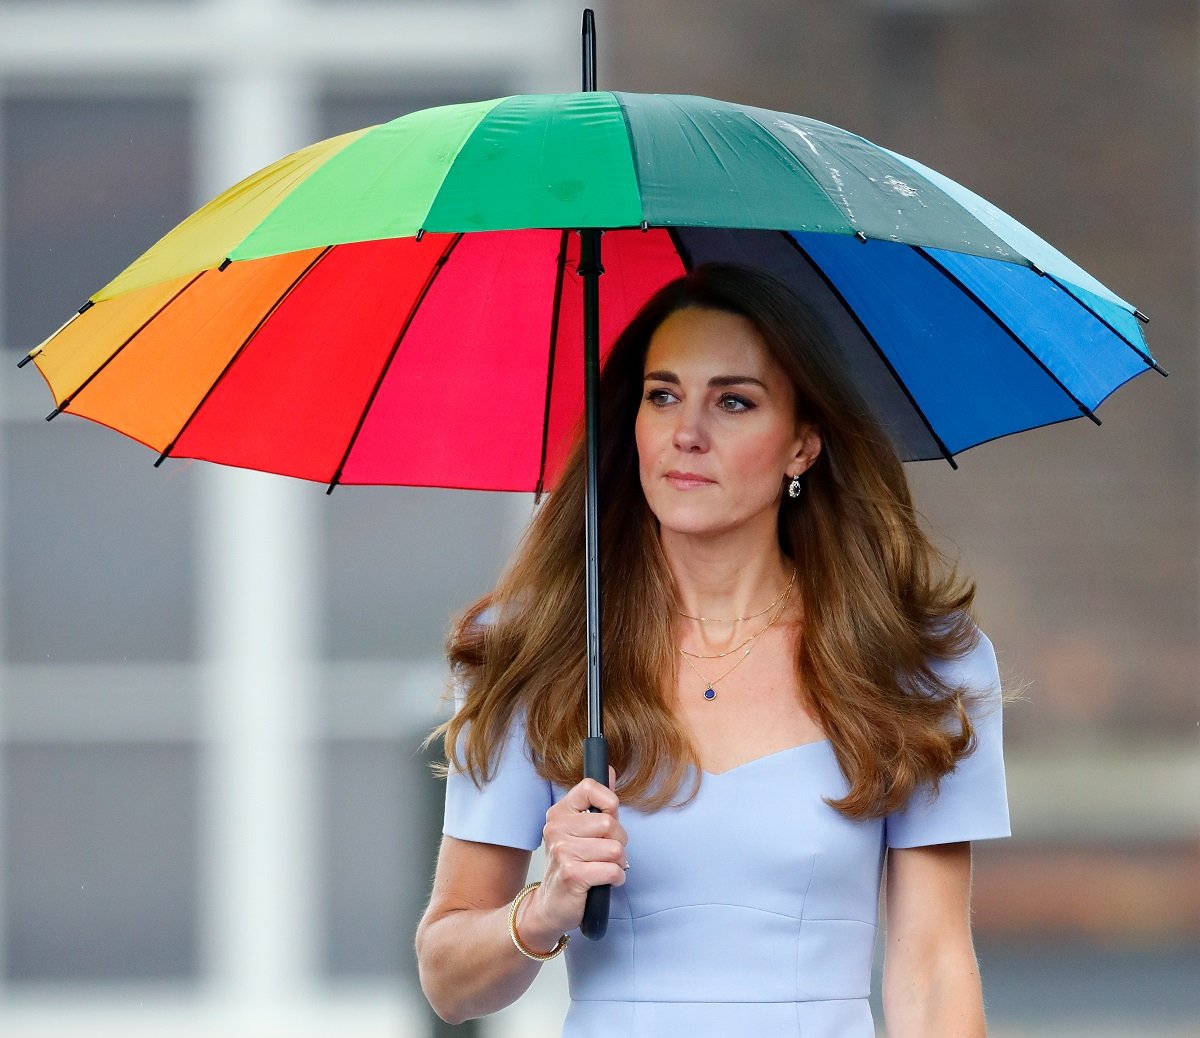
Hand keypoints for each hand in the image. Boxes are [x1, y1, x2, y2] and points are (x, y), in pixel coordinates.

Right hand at [518, 769, 627, 948]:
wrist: (550, 906)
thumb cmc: (572, 864)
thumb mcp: (580, 830)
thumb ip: (597, 802)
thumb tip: (610, 769)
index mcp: (559, 813)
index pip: (590, 787)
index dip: (609, 803)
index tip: (608, 818)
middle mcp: (556, 829)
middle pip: (609, 823)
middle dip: (618, 841)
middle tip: (605, 853)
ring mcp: (562, 852)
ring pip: (615, 849)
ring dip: (618, 863)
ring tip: (604, 868)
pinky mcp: (572, 875)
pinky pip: (613, 870)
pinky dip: (617, 878)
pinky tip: (604, 882)